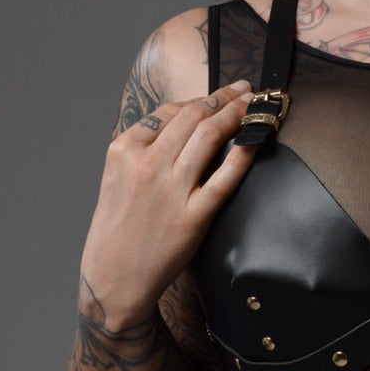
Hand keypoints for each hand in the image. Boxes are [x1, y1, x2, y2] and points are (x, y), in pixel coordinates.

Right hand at [78, 79, 258, 330]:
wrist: (112, 280)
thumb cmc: (116, 231)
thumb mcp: (115, 180)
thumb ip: (140, 151)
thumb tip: (178, 126)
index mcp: (123, 151)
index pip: (169, 111)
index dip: (200, 97)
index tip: (219, 93)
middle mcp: (146, 164)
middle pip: (193, 117)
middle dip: (224, 97)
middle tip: (246, 90)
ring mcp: (169, 189)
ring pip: (209, 136)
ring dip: (237, 113)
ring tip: (255, 105)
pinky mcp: (191, 217)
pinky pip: (224, 178)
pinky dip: (243, 153)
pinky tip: (257, 140)